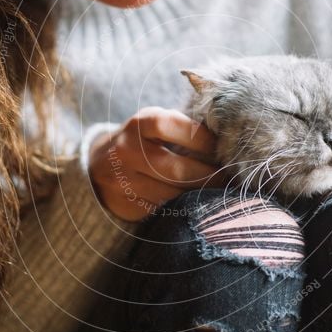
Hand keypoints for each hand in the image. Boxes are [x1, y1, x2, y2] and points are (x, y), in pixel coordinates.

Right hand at [88, 106, 225, 220]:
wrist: (101, 164)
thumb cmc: (144, 140)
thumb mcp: (156, 124)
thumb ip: (184, 127)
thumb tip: (228, 139)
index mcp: (139, 124)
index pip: (172, 127)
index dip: (202, 139)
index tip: (222, 148)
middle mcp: (127, 151)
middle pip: (176, 169)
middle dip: (208, 175)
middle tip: (230, 178)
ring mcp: (123, 180)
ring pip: (171, 193)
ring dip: (199, 194)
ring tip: (220, 191)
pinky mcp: (126, 203)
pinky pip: (163, 208)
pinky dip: (183, 206)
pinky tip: (197, 203)